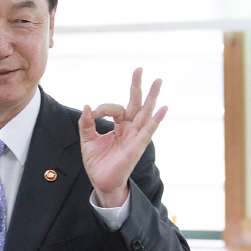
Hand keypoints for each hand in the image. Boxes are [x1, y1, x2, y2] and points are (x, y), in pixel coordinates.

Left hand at [79, 68, 166, 208]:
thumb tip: (87, 106)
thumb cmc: (97, 162)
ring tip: (158, 80)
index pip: (115, 108)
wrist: (101, 182)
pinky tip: (164, 109)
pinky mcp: (137, 147)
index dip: (103, 107)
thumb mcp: (87, 140)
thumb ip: (86, 123)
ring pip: (145, 113)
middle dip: (138, 86)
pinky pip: (148, 132)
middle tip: (140, 68)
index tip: (93, 113)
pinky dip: (155, 121)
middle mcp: (130, 128)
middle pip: (136, 103)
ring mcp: (135, 137)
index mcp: (119, 126)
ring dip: (152, 97)